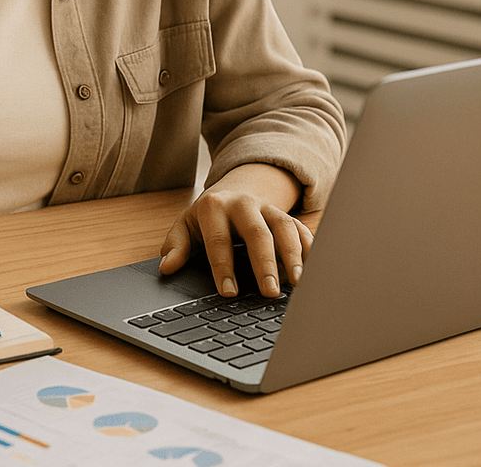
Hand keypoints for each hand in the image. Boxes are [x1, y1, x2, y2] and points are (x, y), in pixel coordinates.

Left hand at [158, 163, 310, 298]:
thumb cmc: (209, 215)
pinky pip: (302, 229)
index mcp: (214, 207)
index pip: (218, 240)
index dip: (223, 267)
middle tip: (268, 292)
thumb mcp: (186, 225)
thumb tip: (167, 268)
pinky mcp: (287, 214)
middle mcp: (243, 204)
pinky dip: (309, 248)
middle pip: (257, 233)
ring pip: (285, 227)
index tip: (229, 292)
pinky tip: (313, 270)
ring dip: (293, 256)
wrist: (235, 188)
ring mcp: (268, 207)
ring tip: (297, 283)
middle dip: (264, 263)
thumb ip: (176, 245)